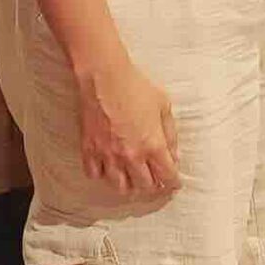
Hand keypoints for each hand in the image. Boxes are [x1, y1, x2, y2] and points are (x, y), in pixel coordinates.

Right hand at [76, 58, 178, 196]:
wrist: (104, 76)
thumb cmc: (135, 86)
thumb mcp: (164, 106)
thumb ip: (170, 134)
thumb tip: (174, 155)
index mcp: (152, 145)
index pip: (167, 176)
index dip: (173, 183)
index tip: (174, 183)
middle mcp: (131, 155)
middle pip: (144, 187)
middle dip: (153, 186)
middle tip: (155, 181)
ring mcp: (109, 155)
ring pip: (120, 187)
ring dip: (129, 186)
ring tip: (132, 178)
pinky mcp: (90, 150)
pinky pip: (95, 175)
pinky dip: (103, 175)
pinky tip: (108, 168)